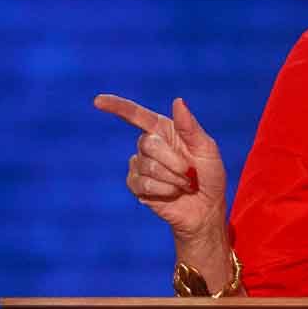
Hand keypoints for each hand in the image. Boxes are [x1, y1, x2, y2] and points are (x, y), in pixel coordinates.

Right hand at [93, 93, 229, 252]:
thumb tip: (178, 101)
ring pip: (148, 166)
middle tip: (189, 172)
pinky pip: (143, 184)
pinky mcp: (136, 186)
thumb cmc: (209, 175)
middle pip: (148, 144)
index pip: (137, 115)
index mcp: (165, 130)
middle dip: (173, 161)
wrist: (206, 207)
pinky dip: (164, 190)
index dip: (117, 106)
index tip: (98, 101)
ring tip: (185, 184)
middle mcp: (149, 145)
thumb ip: (190, 127)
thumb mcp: (207, 149)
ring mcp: (140, 165)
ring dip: (172, 178)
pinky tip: (172, 193)